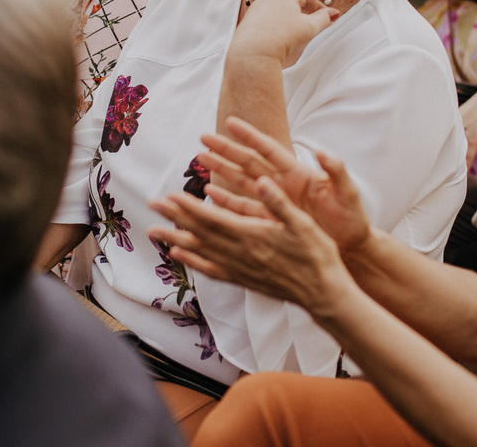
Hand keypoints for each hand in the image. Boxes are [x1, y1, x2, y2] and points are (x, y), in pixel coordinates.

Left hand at [148, 176, 353, 312]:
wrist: (324, 294)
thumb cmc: (318, 256)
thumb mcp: (303, 224)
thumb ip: (279, 203)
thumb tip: (262, 181)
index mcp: (253, 236)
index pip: (214, 219)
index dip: (190, 208)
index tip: (170, 196)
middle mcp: (241, 253)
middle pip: (201, 233)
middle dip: (175, 218)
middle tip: (153, 205)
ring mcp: (240, 269)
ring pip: (201, 252)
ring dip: (176, 240)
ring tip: (154, 232)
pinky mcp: (244, 279)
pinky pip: (212, 270)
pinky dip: (193, 261)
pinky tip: (180, 255)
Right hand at [196, 116, 373, 251]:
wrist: (351, 247)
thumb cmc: (351, 218)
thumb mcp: (347, 192)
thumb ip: (337, 170)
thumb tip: (323, 151)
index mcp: (298, 173)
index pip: (269, 149)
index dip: (250, 136)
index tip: (230, 122)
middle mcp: (283, 184)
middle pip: (249, 162)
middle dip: (226, 149)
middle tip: (203, 137)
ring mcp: (275, 201)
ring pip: (242, 181)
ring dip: (222, 169)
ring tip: (201, 157)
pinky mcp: (271, 219)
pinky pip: (243, 207)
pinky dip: (227, 199)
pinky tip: (210, 192)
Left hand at [228, 0, 341, 67]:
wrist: (252, 54)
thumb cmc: (277, 38)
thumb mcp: (308, 27)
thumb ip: (323, 18)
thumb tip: (332, 14)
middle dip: (315, 6)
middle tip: (327, 15)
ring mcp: (261, 5)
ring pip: (288, 6)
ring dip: (302, 13)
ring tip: (312, 24)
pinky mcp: (255, 18)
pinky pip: (277, 13)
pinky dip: (289, 18)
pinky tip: (293, 28)